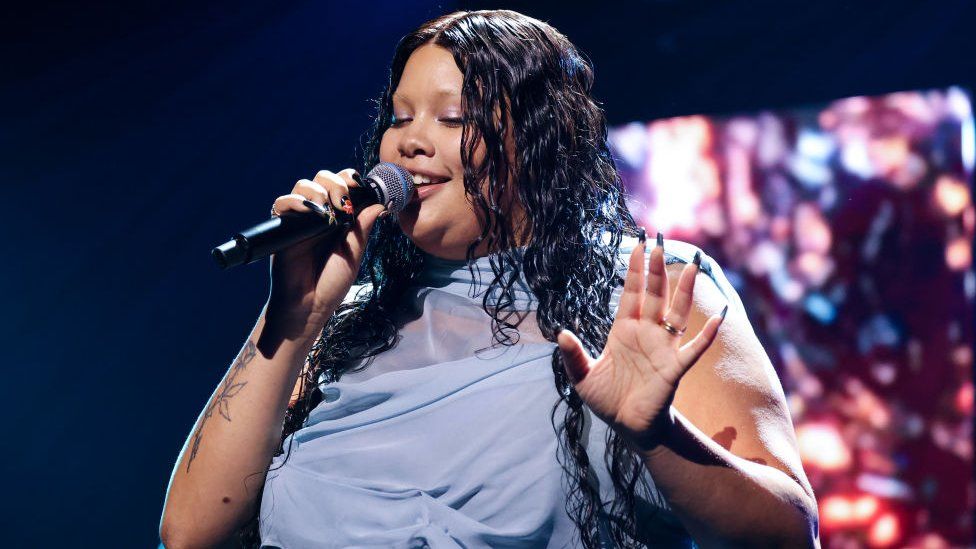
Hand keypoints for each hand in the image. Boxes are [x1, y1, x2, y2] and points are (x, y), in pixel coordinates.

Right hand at [265, 169, 385, 330]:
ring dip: (318, 190)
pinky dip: (296, 201)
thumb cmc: (331, 283)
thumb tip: (380, 203)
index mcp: (340, 218)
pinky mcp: (282, 226)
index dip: (353, 181)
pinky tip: (310, 212)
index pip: (345, 186)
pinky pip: (284, 202)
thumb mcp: (354, 254)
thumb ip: (363, 228)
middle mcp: (320, 214)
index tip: (363, 186)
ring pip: (304, 185)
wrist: (309, 305)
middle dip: (337, 183)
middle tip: (344, 202)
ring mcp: (300, 219)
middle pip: (324, 178)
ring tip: (327, 210)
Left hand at [557, 232, 727, 452]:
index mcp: (624, 330)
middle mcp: (646, 333)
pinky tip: (719, 317)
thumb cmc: (607, 399)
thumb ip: (573, 355)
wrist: (627, 426)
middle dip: (657, 271)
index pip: (630, 293)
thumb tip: (561, 332)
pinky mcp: (674, 369)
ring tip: (693, 266)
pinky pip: (693, 349)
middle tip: (660, 244)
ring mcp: (663, 349)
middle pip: (654, 295)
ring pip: (677, 313)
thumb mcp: (582, 376)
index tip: (638, 244)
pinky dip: (707, 335)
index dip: (634, 270)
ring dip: (685, 291)